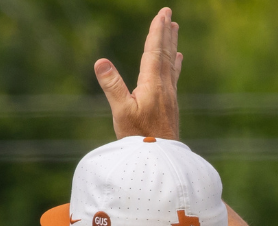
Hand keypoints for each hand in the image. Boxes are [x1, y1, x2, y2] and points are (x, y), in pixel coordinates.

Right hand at [95, 7, 183, 139]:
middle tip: (168, 15)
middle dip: (166, 33)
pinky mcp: (170, 105)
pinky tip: (178, 60)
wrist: (159, 158)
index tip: (162, 14)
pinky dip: (175, 63)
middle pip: (166, 54)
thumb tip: (100, 61)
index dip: (157, 32)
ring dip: (171, 44)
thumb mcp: (120, 112)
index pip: (154, 52)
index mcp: (152, 84)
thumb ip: (112, 86)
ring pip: (171, 63)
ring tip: (174, 30)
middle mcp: (164, 86)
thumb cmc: (138, 137)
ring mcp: (169, 95)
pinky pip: (173, 76)